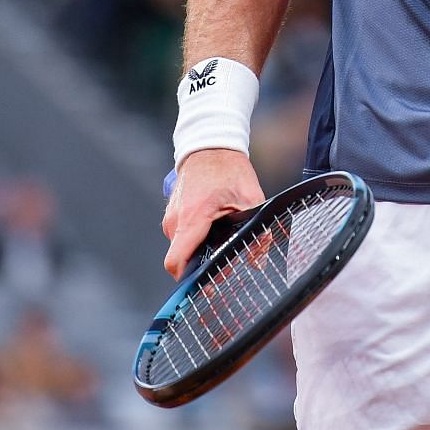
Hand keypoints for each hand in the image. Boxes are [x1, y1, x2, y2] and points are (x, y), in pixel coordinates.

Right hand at [161, 148, 264, 278]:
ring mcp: (171, 217)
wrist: (210, 143)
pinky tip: (215, 228)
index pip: (176, 262)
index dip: (189, 280)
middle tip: (227, 262)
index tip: (207, 286)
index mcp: (192, 218)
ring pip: (183, 248)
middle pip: (183, 259)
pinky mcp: (173, 214)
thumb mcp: (250, 199)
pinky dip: (196, 238)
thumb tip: (257, 261)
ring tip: (223, 238)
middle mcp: (175, 220)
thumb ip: (255, 231)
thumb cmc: (229, 168)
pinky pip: (182, 236)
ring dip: (201, 249)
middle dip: (203, 264)